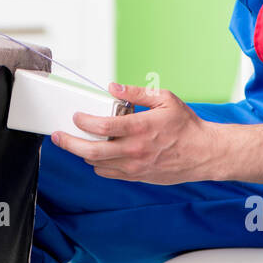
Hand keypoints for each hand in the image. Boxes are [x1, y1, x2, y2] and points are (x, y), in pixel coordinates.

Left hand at [53, 82, 224, 183]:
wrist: (204, 153)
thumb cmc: (186, 125)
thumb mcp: (165, 99)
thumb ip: (137, 92)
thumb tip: (113, 87)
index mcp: (141, 128)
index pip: (102, 126)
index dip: (83, 121)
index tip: (76, 116)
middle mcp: (135, 150)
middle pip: (92, 152)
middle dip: (69, 143)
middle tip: (58, 136)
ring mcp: (135, 167)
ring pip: (97, 165)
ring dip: (83, 154)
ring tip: (77, 142)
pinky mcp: (137, 176)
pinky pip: (109, 174)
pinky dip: (98, 164)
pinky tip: (98, 154)